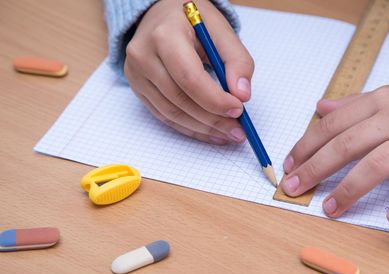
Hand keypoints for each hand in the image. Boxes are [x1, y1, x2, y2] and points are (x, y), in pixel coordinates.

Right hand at [124, 0, 253, 144]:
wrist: (162, 14)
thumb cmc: (193, 21)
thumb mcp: (221, 30)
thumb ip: (237, 61)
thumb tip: (242, 95)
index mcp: (164, 36)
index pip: (189, 77)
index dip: (214, 99)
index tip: (238, 109)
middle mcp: (143, 55)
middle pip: (179, 99)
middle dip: (213, 119)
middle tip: (238, 130)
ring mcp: (136, 74)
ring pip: (171, 113)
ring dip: (203, 128)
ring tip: (228, 133)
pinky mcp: (138, 88)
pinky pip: (164, 116)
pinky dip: (190, 127)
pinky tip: (210, 131)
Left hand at [281, 67, 388, 224]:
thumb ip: (354, 103)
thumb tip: (320, 108)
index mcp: (379, 102)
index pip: (332, 125)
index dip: (306, 146)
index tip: (289, 165)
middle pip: (347, 145)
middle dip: (315, 168)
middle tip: (294, 189)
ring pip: (380, 163)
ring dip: (351, 188)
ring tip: (331, 209)